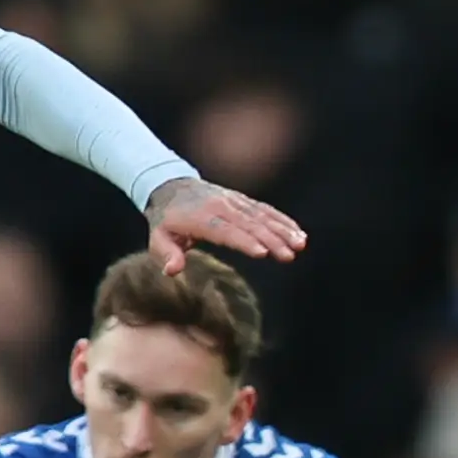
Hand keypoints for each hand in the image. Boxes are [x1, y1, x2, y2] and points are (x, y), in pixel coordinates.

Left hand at [145, 177, 307, 274]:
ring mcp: (234, 201)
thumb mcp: (158, 238)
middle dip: (271, 239)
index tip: (262, 253)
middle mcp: (220, 206)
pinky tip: (298, 233)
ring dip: (283, 230)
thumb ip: (166, 254)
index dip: (244, 241)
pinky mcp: (243, 200)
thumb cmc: (165, 221)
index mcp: (199, 218)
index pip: (224, 231)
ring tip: (300, 244)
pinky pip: (265, 210)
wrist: (171, 186)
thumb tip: (172, 270)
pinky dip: (283, 220)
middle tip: (289, 255)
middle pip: (249, 224)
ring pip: (261, 216)